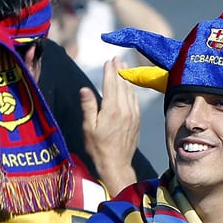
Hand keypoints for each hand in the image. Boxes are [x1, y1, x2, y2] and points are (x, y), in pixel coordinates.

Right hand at [80, 56, 139, 195]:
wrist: (116, 164)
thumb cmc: (98, 148)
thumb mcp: (88, 128)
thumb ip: (88, 107)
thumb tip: (85, 89)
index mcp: (111, 110)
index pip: (111, 85)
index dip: (110, 71)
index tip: (109, 60)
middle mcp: (125, 111)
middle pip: (122, 85)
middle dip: (120, 70)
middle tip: (118, 58)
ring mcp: (133, 116)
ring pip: (131, 92)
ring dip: (127, 78)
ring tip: (124, 67)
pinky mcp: (137, 121)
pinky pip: (136, 101)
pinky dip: (132, 91)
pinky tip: (130, 87)